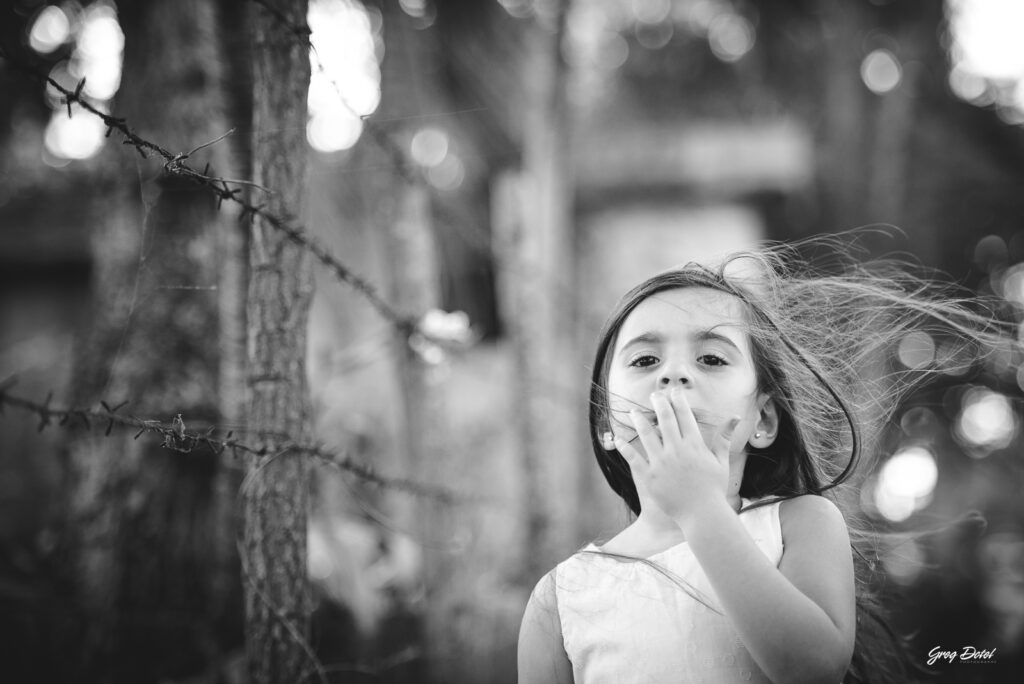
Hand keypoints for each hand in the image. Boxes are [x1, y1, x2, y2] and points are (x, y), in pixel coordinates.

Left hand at [614, 388, 739, 526]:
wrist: (702, 515)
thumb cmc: (714, 489)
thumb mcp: (721, 462)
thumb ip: (724, 438)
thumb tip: (735, 417)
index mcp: (694, 446)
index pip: (685, 416)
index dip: (678, 401)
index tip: (674, 391)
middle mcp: (677, 451)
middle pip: (665, 420)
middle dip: (659, 404)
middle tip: (654, 394)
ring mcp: (662, 464)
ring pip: (647, 435)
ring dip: (640, 421)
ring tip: (633, 412)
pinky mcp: (650, 477)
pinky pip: (634, 459)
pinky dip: (625, 448)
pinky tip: (618, 439)